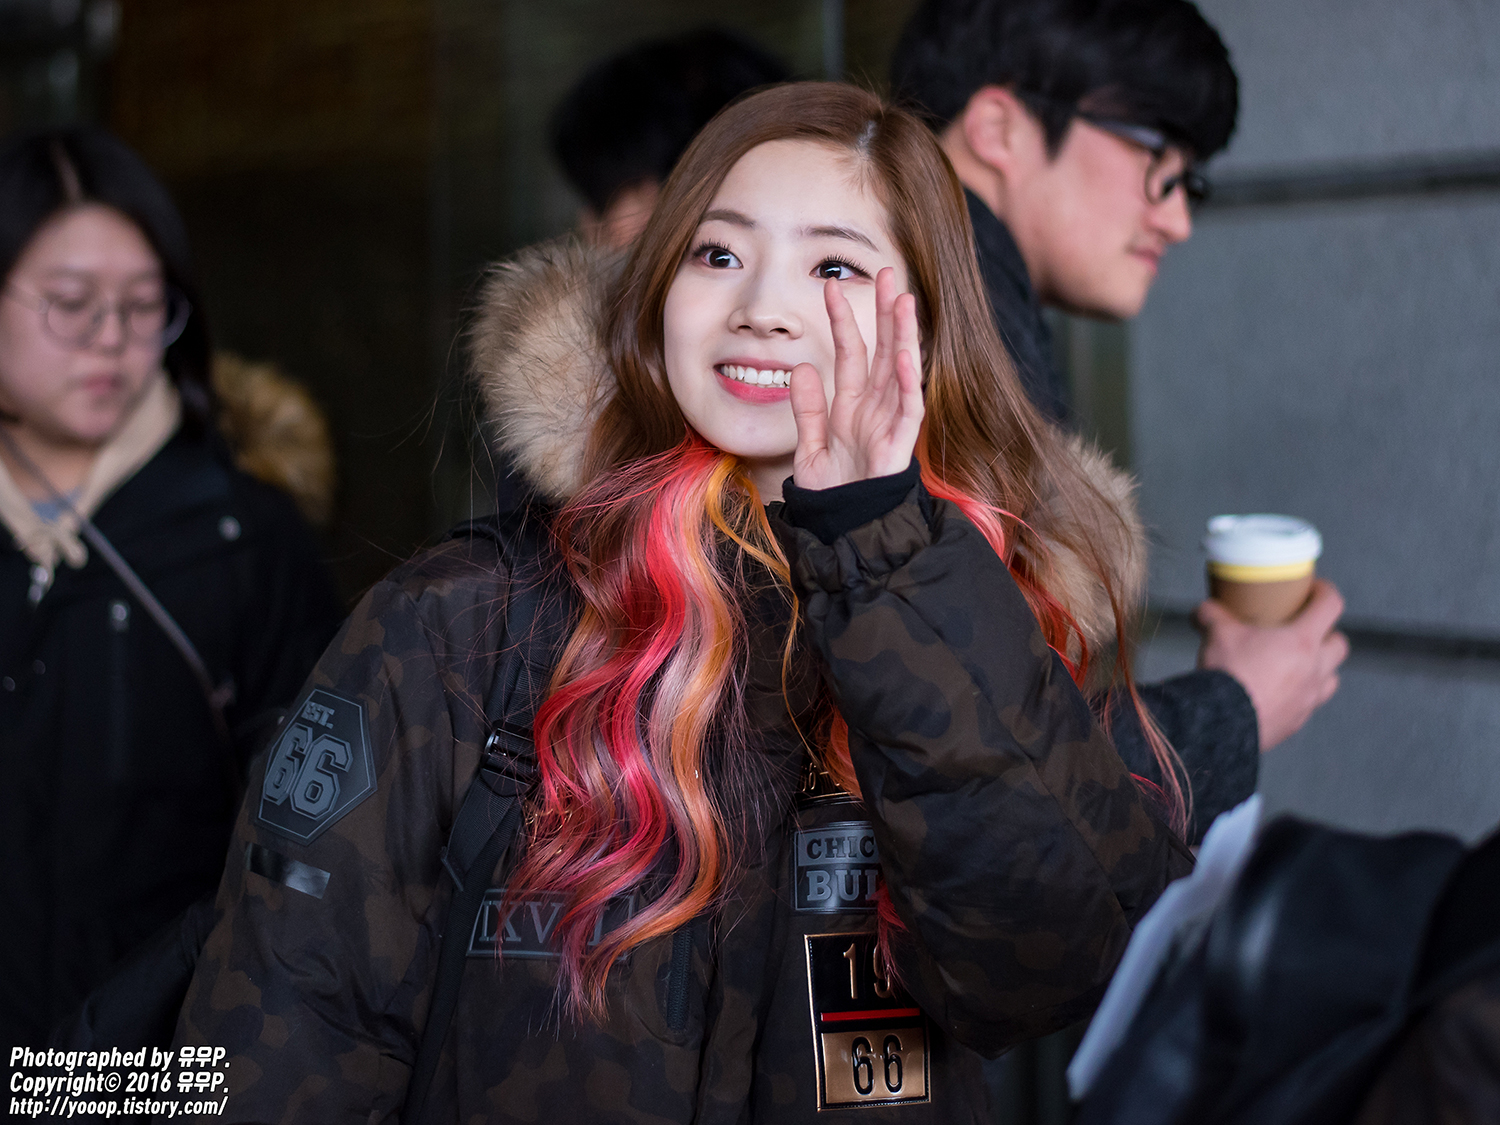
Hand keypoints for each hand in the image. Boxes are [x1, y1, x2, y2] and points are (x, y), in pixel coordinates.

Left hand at [790, 267, 923, 489]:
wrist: (843, 531)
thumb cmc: (833, 495)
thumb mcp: (810, 448)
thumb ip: (808, 410)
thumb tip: (801, 368)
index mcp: (851, 407)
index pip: (850, 353)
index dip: (843, 320)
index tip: (831, 287)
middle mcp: (874, 410)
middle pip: (882, 351)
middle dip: (885, 312)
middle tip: (887, 272)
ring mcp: (889, 425)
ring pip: (901, 370)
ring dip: (903, 335)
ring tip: (903, 299)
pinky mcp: (899, 446)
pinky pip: (908, 409)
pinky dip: (907, 382)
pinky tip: (904, 354)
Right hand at [1196, 579, 1349, 751]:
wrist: (1223, 723)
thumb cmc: (1228, 674)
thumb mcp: (1216, 633)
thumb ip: (1211, 615)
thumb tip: (1203, 610)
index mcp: (1302, 642)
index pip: (1331, 606)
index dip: (1325, 591)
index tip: (1315, 589)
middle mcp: (1314, 669)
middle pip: (1340, 644)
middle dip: (1327, 633)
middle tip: (1306, 629)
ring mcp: (1309, 698)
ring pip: (1331, 677)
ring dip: (1321, 667)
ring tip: (1297, 664)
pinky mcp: (1297, 721)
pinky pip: (1309, 703)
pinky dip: (1300, 694)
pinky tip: (1277, 692)